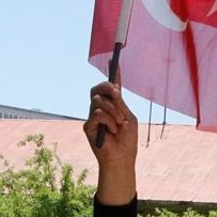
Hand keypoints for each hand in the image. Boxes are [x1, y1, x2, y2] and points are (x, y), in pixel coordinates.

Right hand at [83, 82, 139, 205]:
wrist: (122, 157)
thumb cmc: (127, 140)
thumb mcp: (128, 117)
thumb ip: (120, 103)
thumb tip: (115, 86)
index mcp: (113, 105)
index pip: (110, 86)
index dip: (112, 72)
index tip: (114, 58)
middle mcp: (101, 109)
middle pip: (98, 89)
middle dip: (107, 87)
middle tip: (117, 93)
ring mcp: (93, 116)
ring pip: (98, 101)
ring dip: (113, 110)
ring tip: (119, 123)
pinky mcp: (88, 126)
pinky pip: (97, 114)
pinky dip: (108, 121)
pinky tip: (112, 130)